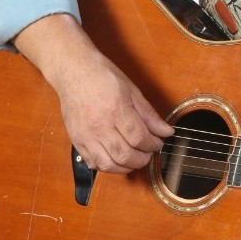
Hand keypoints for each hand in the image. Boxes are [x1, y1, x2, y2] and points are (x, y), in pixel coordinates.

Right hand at [55, 52, 173, 173]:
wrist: (74, 72)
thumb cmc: (104, 77)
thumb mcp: (132, 90)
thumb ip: (149, 114)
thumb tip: (166, 131)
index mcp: (116, 110)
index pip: (139, 138)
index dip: (153, 145)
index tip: (158, 143)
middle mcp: (99, 126)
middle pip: (125, 155)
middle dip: (143, 159)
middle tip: (149, 153)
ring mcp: (85, 135)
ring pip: (108, 165)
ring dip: (126, 167)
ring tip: (135, 159)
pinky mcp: (76, 140)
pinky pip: (93, 163)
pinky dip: (108, 166)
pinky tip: (117, 158)